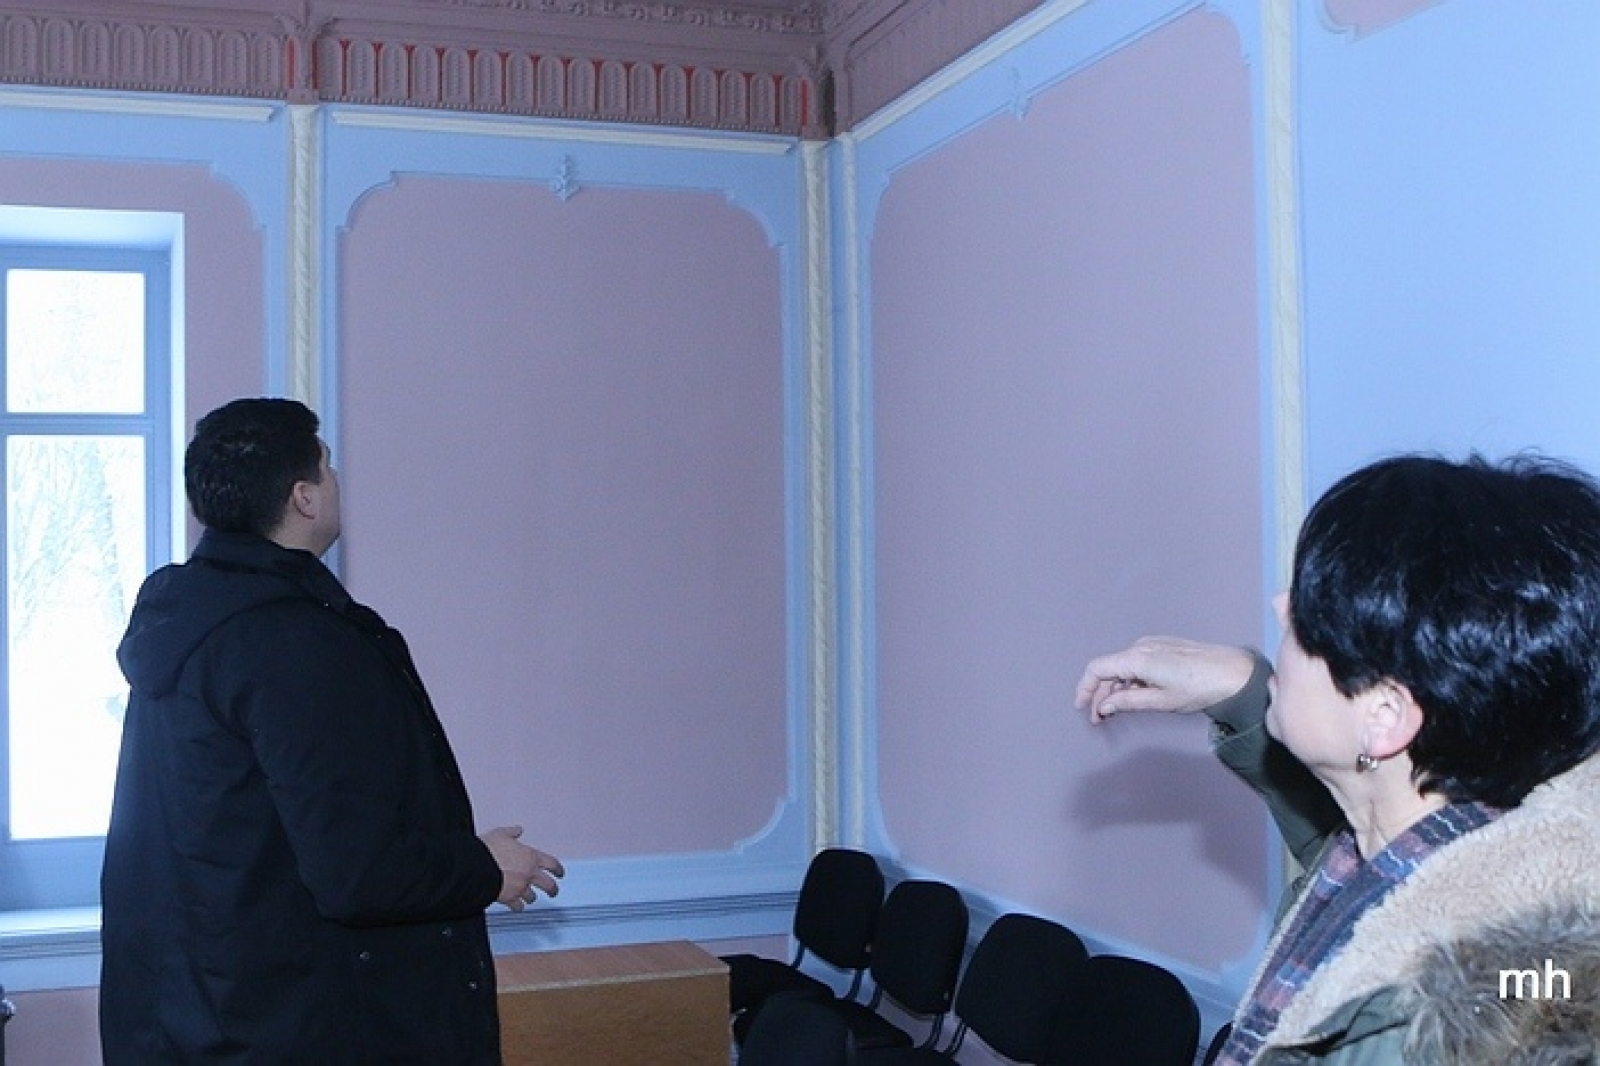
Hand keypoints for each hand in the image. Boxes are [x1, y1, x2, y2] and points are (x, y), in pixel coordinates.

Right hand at [481, 825, 564, 911]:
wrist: (476, 867)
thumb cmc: (488, 850)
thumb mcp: (500, 834)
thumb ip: (511, 832)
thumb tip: (517, 830)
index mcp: (530, 857)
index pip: (551, 864)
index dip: (558, 869)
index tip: (560, 873)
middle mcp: (529, 873)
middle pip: (548, 884)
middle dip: (552, 889)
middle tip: (553, 892)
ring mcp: (521, 887)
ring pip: (532, 896)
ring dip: (532, 897)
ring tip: (531, 899)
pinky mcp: (510, 898)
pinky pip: (518, 906)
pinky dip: (518, 907)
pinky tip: (517, 907)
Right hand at [1074, 637, 1255, 722]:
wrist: (1234, 673)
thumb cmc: (1202, 686)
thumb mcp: (1160, 701)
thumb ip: (1127, 703)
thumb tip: (1105, 706)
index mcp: (1137, 657)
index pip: (1097, 669)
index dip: (1085, 688)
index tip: (1082, 706)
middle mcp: (1142, 646)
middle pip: (1109, 668)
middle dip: (1100, 693)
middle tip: (1100, 717)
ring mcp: (1154, 645)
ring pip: (1123, 667)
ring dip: (1116, 688)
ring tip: (1117, 711)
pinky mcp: (1165, 648)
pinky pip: (1137, 663)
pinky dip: (1130, 680)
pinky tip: (1137, 696)